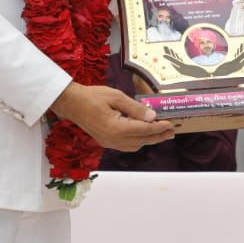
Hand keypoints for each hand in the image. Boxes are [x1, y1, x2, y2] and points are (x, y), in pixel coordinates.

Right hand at [51, 82, 174, 151]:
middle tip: (171, 132)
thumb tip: (152, 116)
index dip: (159, 127)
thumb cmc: (92, 97)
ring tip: (161, 133)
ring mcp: (109, 143)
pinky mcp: (106, 142)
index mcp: (117, 128)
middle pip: (142, 141)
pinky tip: (143, 135)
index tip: (170, 123)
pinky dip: (138, 141)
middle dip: (158, 136)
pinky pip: (126, 145)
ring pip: (135, 145)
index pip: (144, 129)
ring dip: (148, 140)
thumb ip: (135, 108)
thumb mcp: (116, 97)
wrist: (71, 103)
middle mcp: (113, 140)